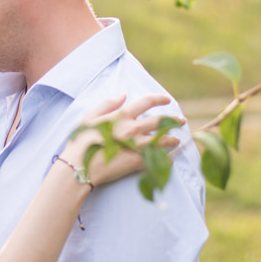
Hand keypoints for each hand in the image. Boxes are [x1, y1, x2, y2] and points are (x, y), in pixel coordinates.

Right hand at [64, 94, 183, 187]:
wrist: (79, 167)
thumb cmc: (81, 141)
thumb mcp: (90, 117)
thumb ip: (107, 104)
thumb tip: (123, 95)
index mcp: (122, 116)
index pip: (147, 102)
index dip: (159, 99)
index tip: (167, 99)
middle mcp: (132, 129)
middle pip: (160, 121)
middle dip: (173, 120)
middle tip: (181, 121)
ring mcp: (136, 146)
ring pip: (162, 140)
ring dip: (172, 139)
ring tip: (176, 139)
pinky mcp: (137, 162)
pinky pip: (157, 160)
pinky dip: (166, 159)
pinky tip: (169, 159)